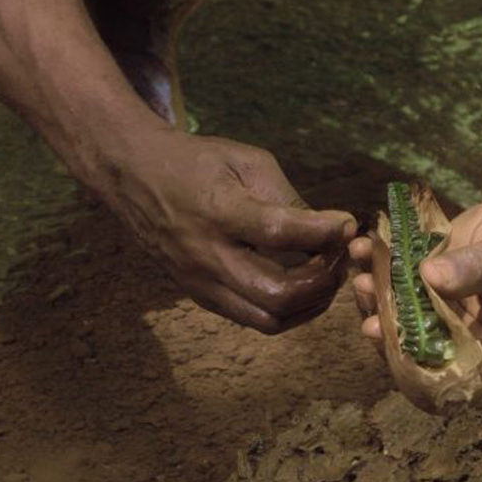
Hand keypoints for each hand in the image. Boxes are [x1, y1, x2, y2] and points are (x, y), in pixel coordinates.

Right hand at [104, 130, 355, 332]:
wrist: (133, 176)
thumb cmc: (196, 162)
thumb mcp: (246, 161)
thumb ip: (289, 197)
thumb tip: (332, 231)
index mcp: (219, 211)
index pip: (280, 232)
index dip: (324, 233)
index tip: (348, 223)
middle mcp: (207, 255)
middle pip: (278, 293)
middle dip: (322, 280)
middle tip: (339, 258)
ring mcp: (202, 282)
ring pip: (269, 318)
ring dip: (310, 304)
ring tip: (325, 276)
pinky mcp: (202, 297)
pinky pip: (255, 320)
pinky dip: (289, 310)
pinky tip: (303, 288)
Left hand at [351, 197, 481, 379]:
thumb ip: (478, 267)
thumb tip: (431, 277)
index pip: (471, 381)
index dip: (437, 380)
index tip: (407, 357)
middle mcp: (469, 337)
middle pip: (427, 356)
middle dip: (394, 341)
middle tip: (370, 323)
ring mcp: (444, 314)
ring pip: (404, 323)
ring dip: (378, 306)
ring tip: (362, 282)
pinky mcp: (426, 288)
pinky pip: (397, 288)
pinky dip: (376, 270)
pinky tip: (361, 251)